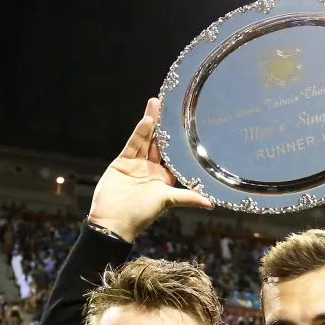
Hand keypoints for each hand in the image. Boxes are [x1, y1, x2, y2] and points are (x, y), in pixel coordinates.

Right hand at [88, 98, 213, 241]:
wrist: (113, 221)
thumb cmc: (141, 214)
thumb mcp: (168, 201)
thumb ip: (188, 197)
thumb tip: (211, 203)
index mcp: (165, 179)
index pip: (175, 155)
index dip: (179, 140)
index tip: (186, 124)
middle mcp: (152, 170)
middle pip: (160, 143)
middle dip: (165, 126)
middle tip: (171, 106)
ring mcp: (137, 165)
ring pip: (146, 140)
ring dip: (152, 122)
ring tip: (157, 103)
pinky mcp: (123, 162)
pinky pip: (133, 145)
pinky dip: (139, 133)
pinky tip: (147, 120)